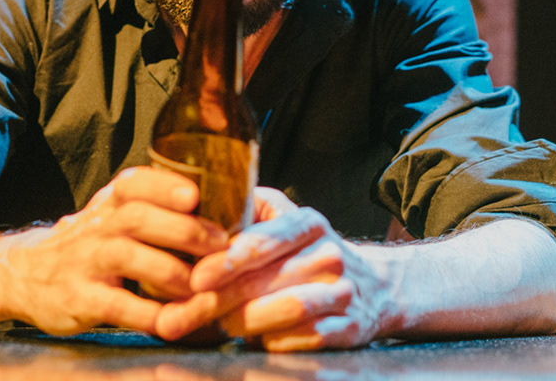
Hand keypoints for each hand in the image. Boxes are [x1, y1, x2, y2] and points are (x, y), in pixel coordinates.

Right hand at [0, 167, 226, 335]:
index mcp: (110, 203)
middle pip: (138, 217)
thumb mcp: (111, 215)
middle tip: (220, 244)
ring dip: (170, 271)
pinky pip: (116, 305)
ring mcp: (85, 262)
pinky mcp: (79, 299)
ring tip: (200, 284)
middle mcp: (97, 227)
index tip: (195, 194)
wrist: (26, 275)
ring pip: (127, 256)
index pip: (134, 182)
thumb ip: (153, 207)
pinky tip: (173, 319)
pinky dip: (148, 314)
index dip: (164, 185)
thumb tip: (221, 207)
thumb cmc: (89, 244)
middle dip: (183, 230)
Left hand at [155, 187, 393, 350]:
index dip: (227, 260)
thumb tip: (188, 220)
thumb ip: (245, 215)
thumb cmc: (307, 253)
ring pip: (288, 309)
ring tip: (219, 326)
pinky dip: (276, 340)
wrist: (374, 286)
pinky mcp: (351, 326)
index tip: (196, 278)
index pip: (264, 240)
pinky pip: (307, 338)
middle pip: (265, 280)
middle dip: (217, 300)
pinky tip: (256, 340)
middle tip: (180, 317)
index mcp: (307, 223)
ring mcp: (343, 291)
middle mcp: (329, 255)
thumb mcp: (282, 220)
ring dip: (245, 321)